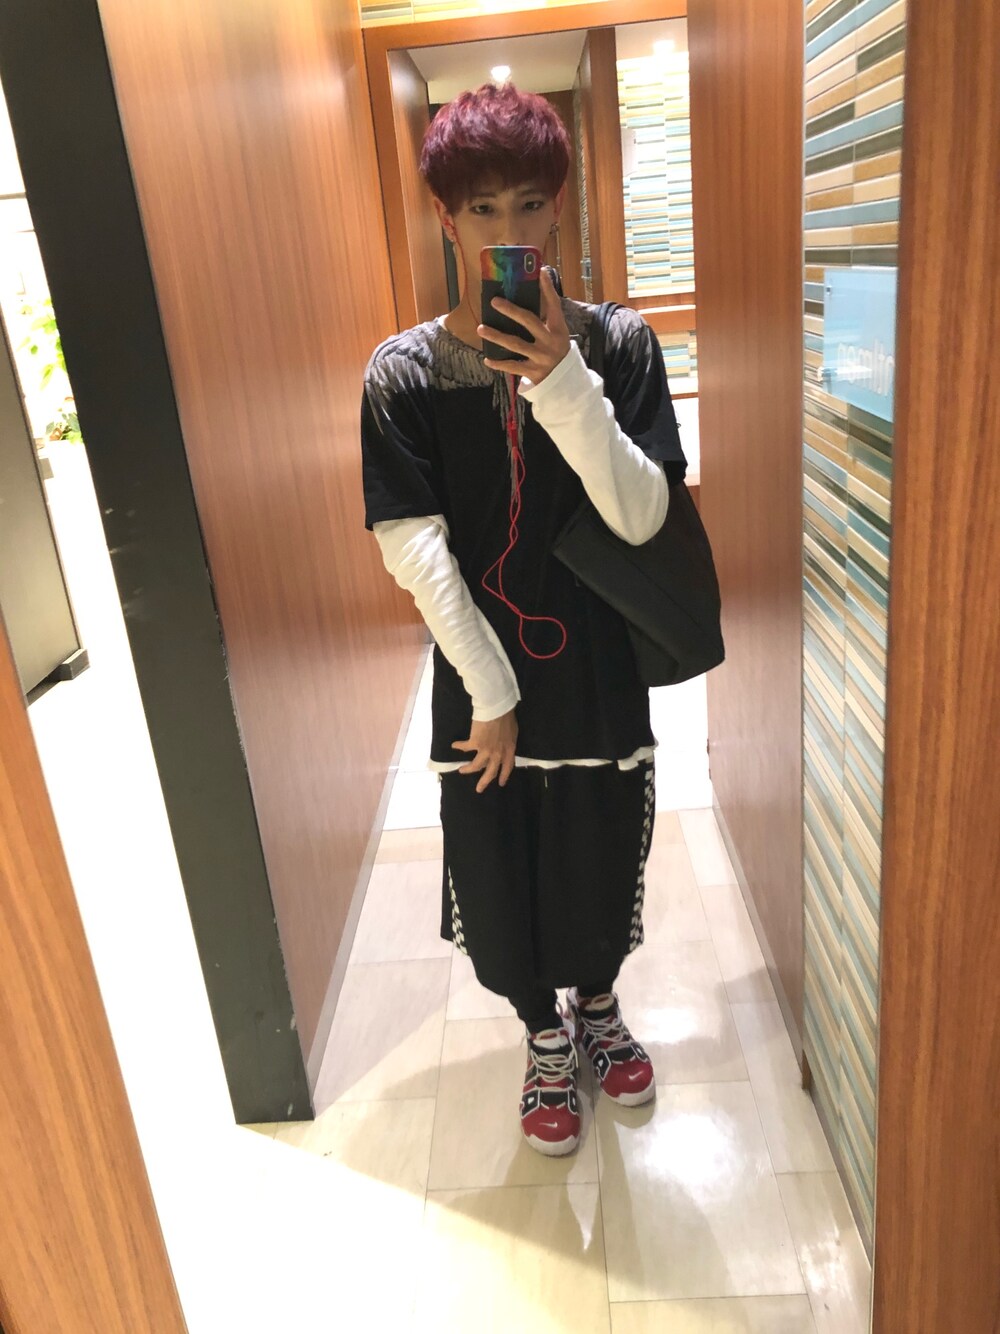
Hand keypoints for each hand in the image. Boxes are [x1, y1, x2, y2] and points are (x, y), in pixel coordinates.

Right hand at [452, 709, 517, 792]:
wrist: (496, 709)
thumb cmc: (507, 716)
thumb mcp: (513, 732)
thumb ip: (508, 741)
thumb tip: (504, 744)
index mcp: (509, 750)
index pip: (508, 767)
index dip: (504, 776)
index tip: (501, 783)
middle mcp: (498, 754)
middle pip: (491, 772)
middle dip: (484, 782)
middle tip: (479, 789)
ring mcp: (486, 750)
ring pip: (476, 765)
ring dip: (468, 769)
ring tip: (461, 770)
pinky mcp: (474, 743)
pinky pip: (465, 747)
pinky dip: (459, 746)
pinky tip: (454, 746)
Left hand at [479, 267, 570, 384]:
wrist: (566, 382)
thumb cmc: (558, 351)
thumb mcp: (558, 333)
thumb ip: (548, 315)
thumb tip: (537, 286)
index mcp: (558, 329)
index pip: (553, 305)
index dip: (547, 288)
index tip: (539, 271)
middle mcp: (550, 342)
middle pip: (529, 321)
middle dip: (511, 310)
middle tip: (495, 301)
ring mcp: (540, 358)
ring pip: (515, 345)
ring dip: (496, 336)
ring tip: (481, 328)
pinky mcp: (532, 372)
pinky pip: (512, 367)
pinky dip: (499, 364)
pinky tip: (487, 359)